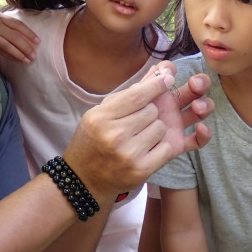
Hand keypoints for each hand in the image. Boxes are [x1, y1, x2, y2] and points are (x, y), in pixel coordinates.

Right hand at [0, 10, 39, 62]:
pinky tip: (17, 59)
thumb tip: (27, 34)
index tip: (38, 41)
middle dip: (25, 47)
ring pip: (7, 46)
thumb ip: (9, 23)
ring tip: (28, 60)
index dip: (29, 33)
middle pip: (14, 37)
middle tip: (34, 55)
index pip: (18, 25)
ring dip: (18, 54)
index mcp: (0, 17)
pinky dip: (9, 56)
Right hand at [63, 62, 212, 200]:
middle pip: (151, 111)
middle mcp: (114, 135)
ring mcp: (128, 154)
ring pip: (160, 128)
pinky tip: (147, 149)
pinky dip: (161, 146)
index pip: (136, 96)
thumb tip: (158, 71)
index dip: (155, 85)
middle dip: (150, 113)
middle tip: (138, 122)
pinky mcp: (141, 170)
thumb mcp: (101, 114)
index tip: (167, 77)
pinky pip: (165, 148)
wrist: (84, 180)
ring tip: (140, 137)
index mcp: (101, 117)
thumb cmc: (93, 141)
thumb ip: (128, 94)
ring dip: (156, 129)